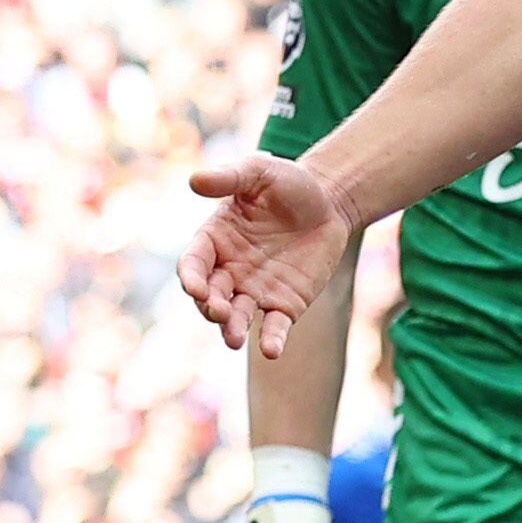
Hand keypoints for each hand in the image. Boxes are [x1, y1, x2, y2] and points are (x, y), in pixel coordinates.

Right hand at [182, 150, 359, 359]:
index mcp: (215, 240)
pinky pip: (274, 327)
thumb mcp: (260, 171)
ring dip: (232, 329)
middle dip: (210, 307)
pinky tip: (272, 351)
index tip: (196, 287)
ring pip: (237, 317)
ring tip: (234, 339)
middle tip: (219, 312)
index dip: (191, 278)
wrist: (330, 202)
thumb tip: (194, 180)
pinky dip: (271, 340)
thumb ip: (229, 177)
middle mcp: (229, 270)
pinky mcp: (285, 305)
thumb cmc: (288, 182)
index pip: (194, 264)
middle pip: (210, 297)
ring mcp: (255, 291)